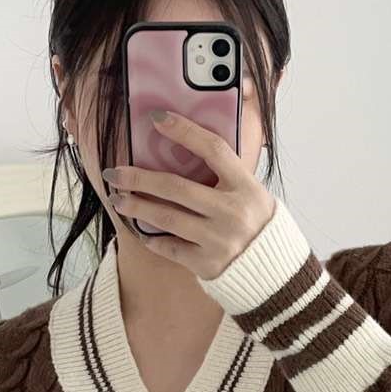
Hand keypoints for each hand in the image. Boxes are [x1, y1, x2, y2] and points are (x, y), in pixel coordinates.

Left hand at [102, 110, 275, 279]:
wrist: (274, 273)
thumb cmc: (258, 226)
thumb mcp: (253, 194)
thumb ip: (227, 175)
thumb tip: (187, 147)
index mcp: (246, 188)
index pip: (213, 149)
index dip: (184, 131)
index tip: (156, 118)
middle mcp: (232, 213)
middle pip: (177, 187)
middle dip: (140, 178)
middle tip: (116, 172)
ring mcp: (218, 240)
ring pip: (167, 218)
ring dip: (137, 206)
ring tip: (118, 199)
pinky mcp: (207, 264)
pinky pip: (170, 247)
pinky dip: (152, 237)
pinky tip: (139, 229)